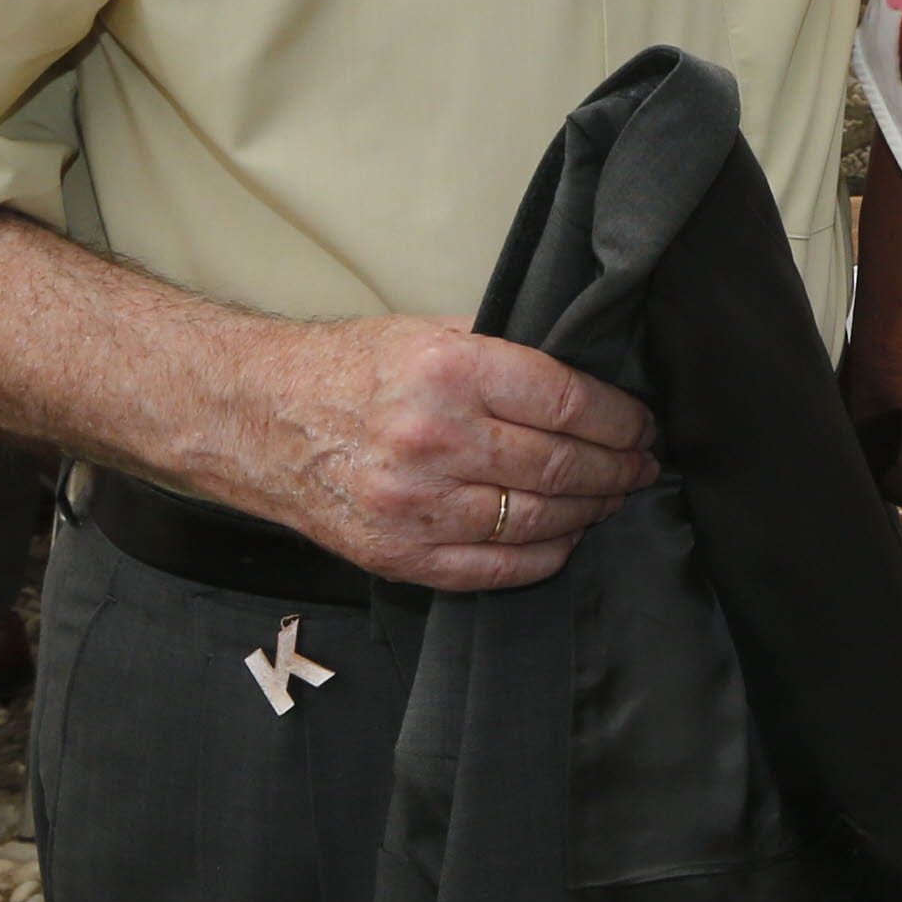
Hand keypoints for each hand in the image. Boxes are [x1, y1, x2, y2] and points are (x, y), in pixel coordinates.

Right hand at [230, 315, 656, 591]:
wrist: (259, 417)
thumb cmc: (349, 371)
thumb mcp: (429, 333)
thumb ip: (506, 354)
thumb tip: (590, 376)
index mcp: (449, 371)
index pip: (568, 402)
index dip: (621, 419)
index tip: (642, 423)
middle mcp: (434, 440)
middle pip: (560, 466)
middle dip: (618, 468)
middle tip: (642, 464)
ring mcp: (415, 506)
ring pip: (538, 520)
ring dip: (591, 511)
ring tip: (612, 496)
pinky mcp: (399, 555)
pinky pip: (497, 568)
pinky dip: (546, 554)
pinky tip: (566, 535)